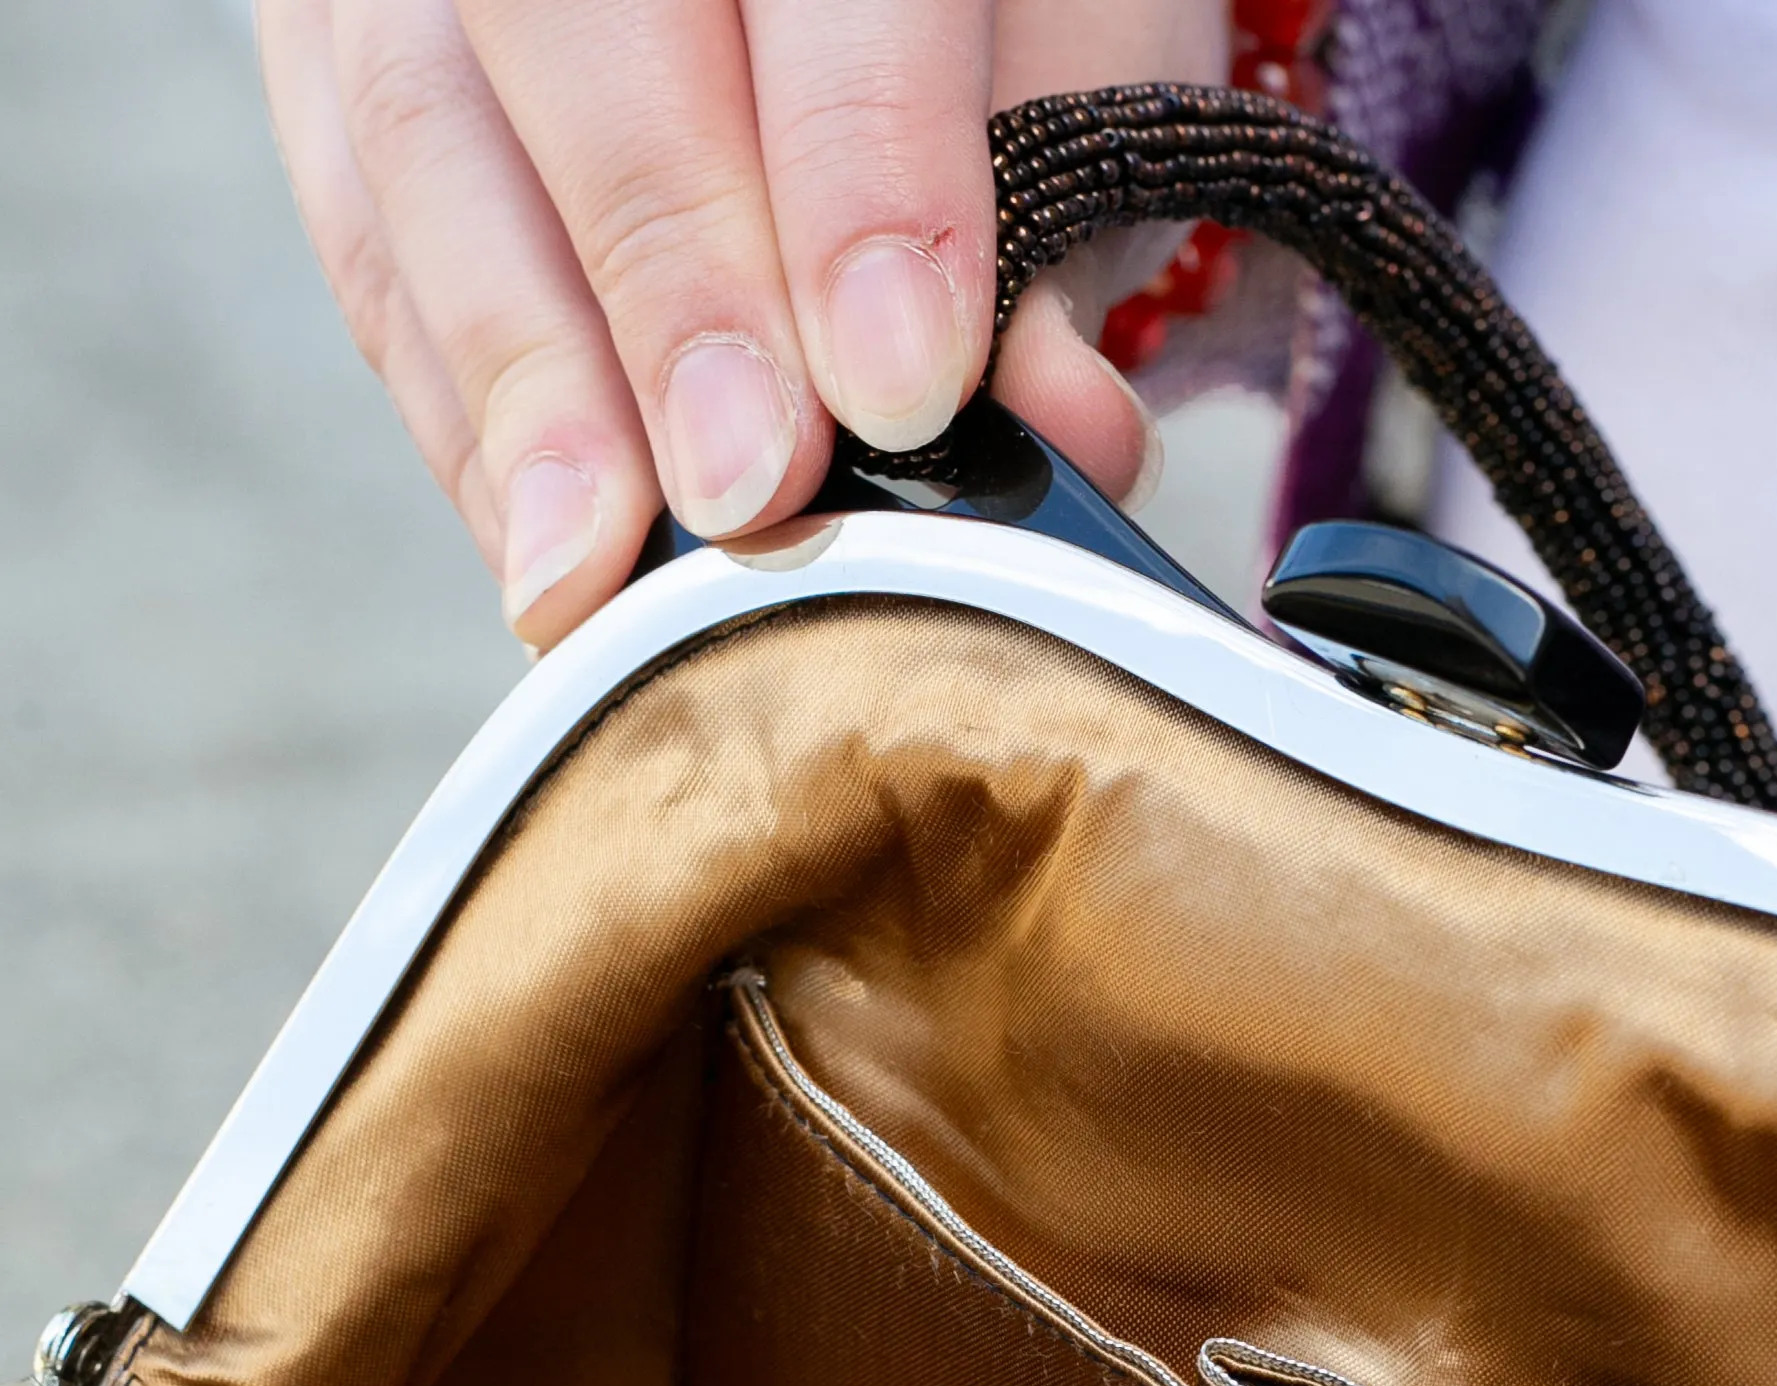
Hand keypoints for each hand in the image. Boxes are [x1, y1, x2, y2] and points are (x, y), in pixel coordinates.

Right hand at [258, 0, 1223, 644]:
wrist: (831, 2)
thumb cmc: (971, 19)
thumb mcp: (1069, 61)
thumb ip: (1053, 216)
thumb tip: (1060, 428)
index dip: (856, 176)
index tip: (901, 388)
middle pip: (582, 34)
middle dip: (669, 287)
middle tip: (746, 495)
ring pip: (428, 132)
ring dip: (524, 386)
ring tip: (597, 569)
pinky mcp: (338, 42)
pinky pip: (360, 222)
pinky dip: (454, 405)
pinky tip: (542, 544)